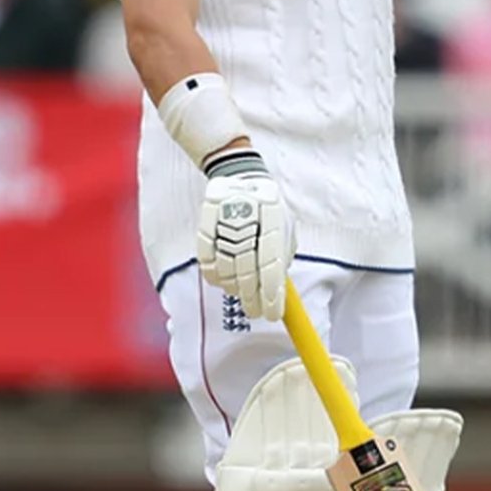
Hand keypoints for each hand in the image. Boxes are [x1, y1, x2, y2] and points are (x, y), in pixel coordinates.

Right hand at [197, 149, 293, 320]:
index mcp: (273, 222)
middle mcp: (248, 224)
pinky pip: (207, 263)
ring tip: (240, 294)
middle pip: (247, 274)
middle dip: (252, 299)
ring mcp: (224, 225)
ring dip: (234, 289)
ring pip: (226, 272)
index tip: (272, 314)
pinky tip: (223, 280)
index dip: (271, 296)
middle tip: (255, 312)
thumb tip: (280, 283)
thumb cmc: (267, 206)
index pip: (271, 268)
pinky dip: (215, 277)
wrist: (240, 177)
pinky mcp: (205, 226)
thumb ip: (284, 252)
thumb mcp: (285, 223)